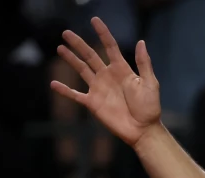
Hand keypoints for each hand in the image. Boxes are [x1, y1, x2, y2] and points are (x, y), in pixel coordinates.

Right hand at [52, 18, 161, 147]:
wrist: (143, 129)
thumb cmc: (150, 107)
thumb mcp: (150, 83)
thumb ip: (144, 63)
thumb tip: (141, 42)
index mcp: (122, 69)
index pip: (110, 47)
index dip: (102, 33)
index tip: (94, 20)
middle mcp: (108, 76)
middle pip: (90, 55)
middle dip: (78, 43)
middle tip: (66, 32)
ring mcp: (99, 89)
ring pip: (81, 70)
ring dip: (70, 59)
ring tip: (60, 48)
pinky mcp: (93, 103)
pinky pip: (75, 95)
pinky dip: (64, 90)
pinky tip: (53, 84)